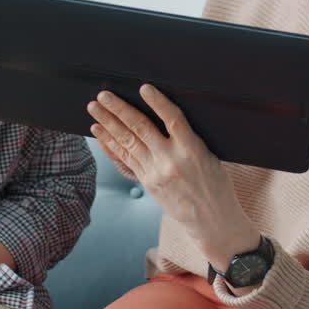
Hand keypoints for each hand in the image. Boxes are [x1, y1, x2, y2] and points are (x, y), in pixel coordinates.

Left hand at [88, 85, 258, 268]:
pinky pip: (125, 159)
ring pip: (128, 142)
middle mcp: (171, 160)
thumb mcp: (210, 156)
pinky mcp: (147, 182)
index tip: (144, 87)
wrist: (211, 220)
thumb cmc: (215, 184)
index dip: (158, 102)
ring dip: (108, 123)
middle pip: (141, 129)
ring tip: (94, 109)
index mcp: (192, 150)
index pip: (172, 119)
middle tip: (103, 95)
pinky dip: (110, 144)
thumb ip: (188, 138)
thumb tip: (166, 115)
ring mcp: (156, 172)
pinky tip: (100, 133)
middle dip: (119, 110)